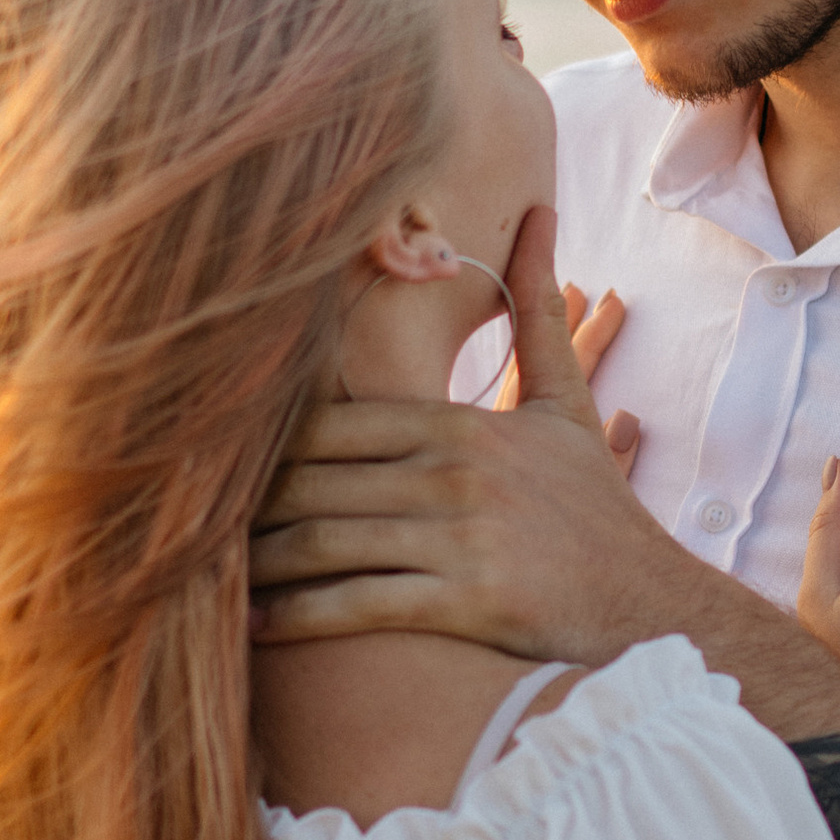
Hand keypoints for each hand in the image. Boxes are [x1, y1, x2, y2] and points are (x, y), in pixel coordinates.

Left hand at [250, 205, 674, 658]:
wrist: (654, 605)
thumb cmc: (597, 511)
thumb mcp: (566, 405)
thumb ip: (538, 315)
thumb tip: (537, 212)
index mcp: (461, 426)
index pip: (334, 424)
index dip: (267, 445)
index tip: (216, 458)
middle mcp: (454, 474)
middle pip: (315, 480)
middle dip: (247, 504)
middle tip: (185, 517)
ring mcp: (459, 538)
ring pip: (326, 541)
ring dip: (259, 561)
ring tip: (205, 574)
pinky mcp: (467, 601)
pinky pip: (359, 604)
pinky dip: (300, 616)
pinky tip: (257, 627)